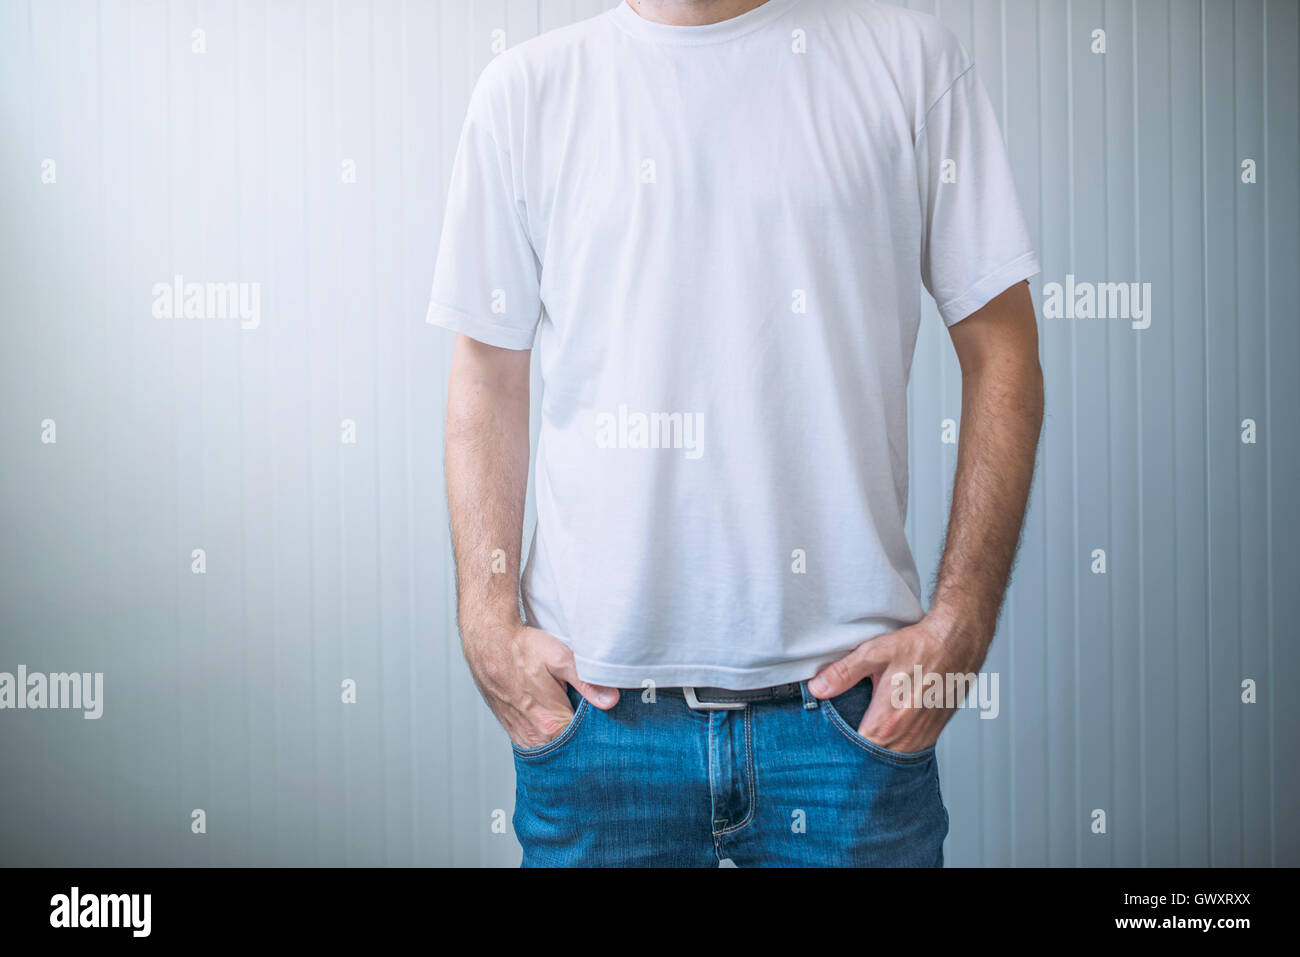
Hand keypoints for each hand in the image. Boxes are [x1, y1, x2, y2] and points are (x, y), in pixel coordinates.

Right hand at [462, 622, 619, 748]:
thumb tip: (611, 700)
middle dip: (585, 739)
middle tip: (595, 721)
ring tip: (575, 720)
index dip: (600, 733)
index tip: (608, 724)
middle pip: (570, 749)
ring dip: (566, 739)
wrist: (489, 645)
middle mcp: (535, 736)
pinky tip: (556, 723)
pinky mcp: (514, 731)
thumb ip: (587, 683)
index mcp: (551, 723)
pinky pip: (537, 744)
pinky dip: (550, 738)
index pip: (586, 743)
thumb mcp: (560, 659)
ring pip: (553, 748)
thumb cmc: (523, 650)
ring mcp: (523, 736)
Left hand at [807, 613, 986, 752]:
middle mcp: (907, 736)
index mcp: (888, 720)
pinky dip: (894, 748)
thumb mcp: (874, 653)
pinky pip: (908, 753)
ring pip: (891, 760)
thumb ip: (843, 673)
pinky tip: (885, 735)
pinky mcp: (932, 735)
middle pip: (872, 760)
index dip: (840, 749)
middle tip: (841, 741)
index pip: (856, 751)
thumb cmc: (918, 647)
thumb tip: (817, 688)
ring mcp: (922, 738)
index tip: (828, 742)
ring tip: (861, 737)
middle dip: (856, 752)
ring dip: (876, 753)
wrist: (957, 644)